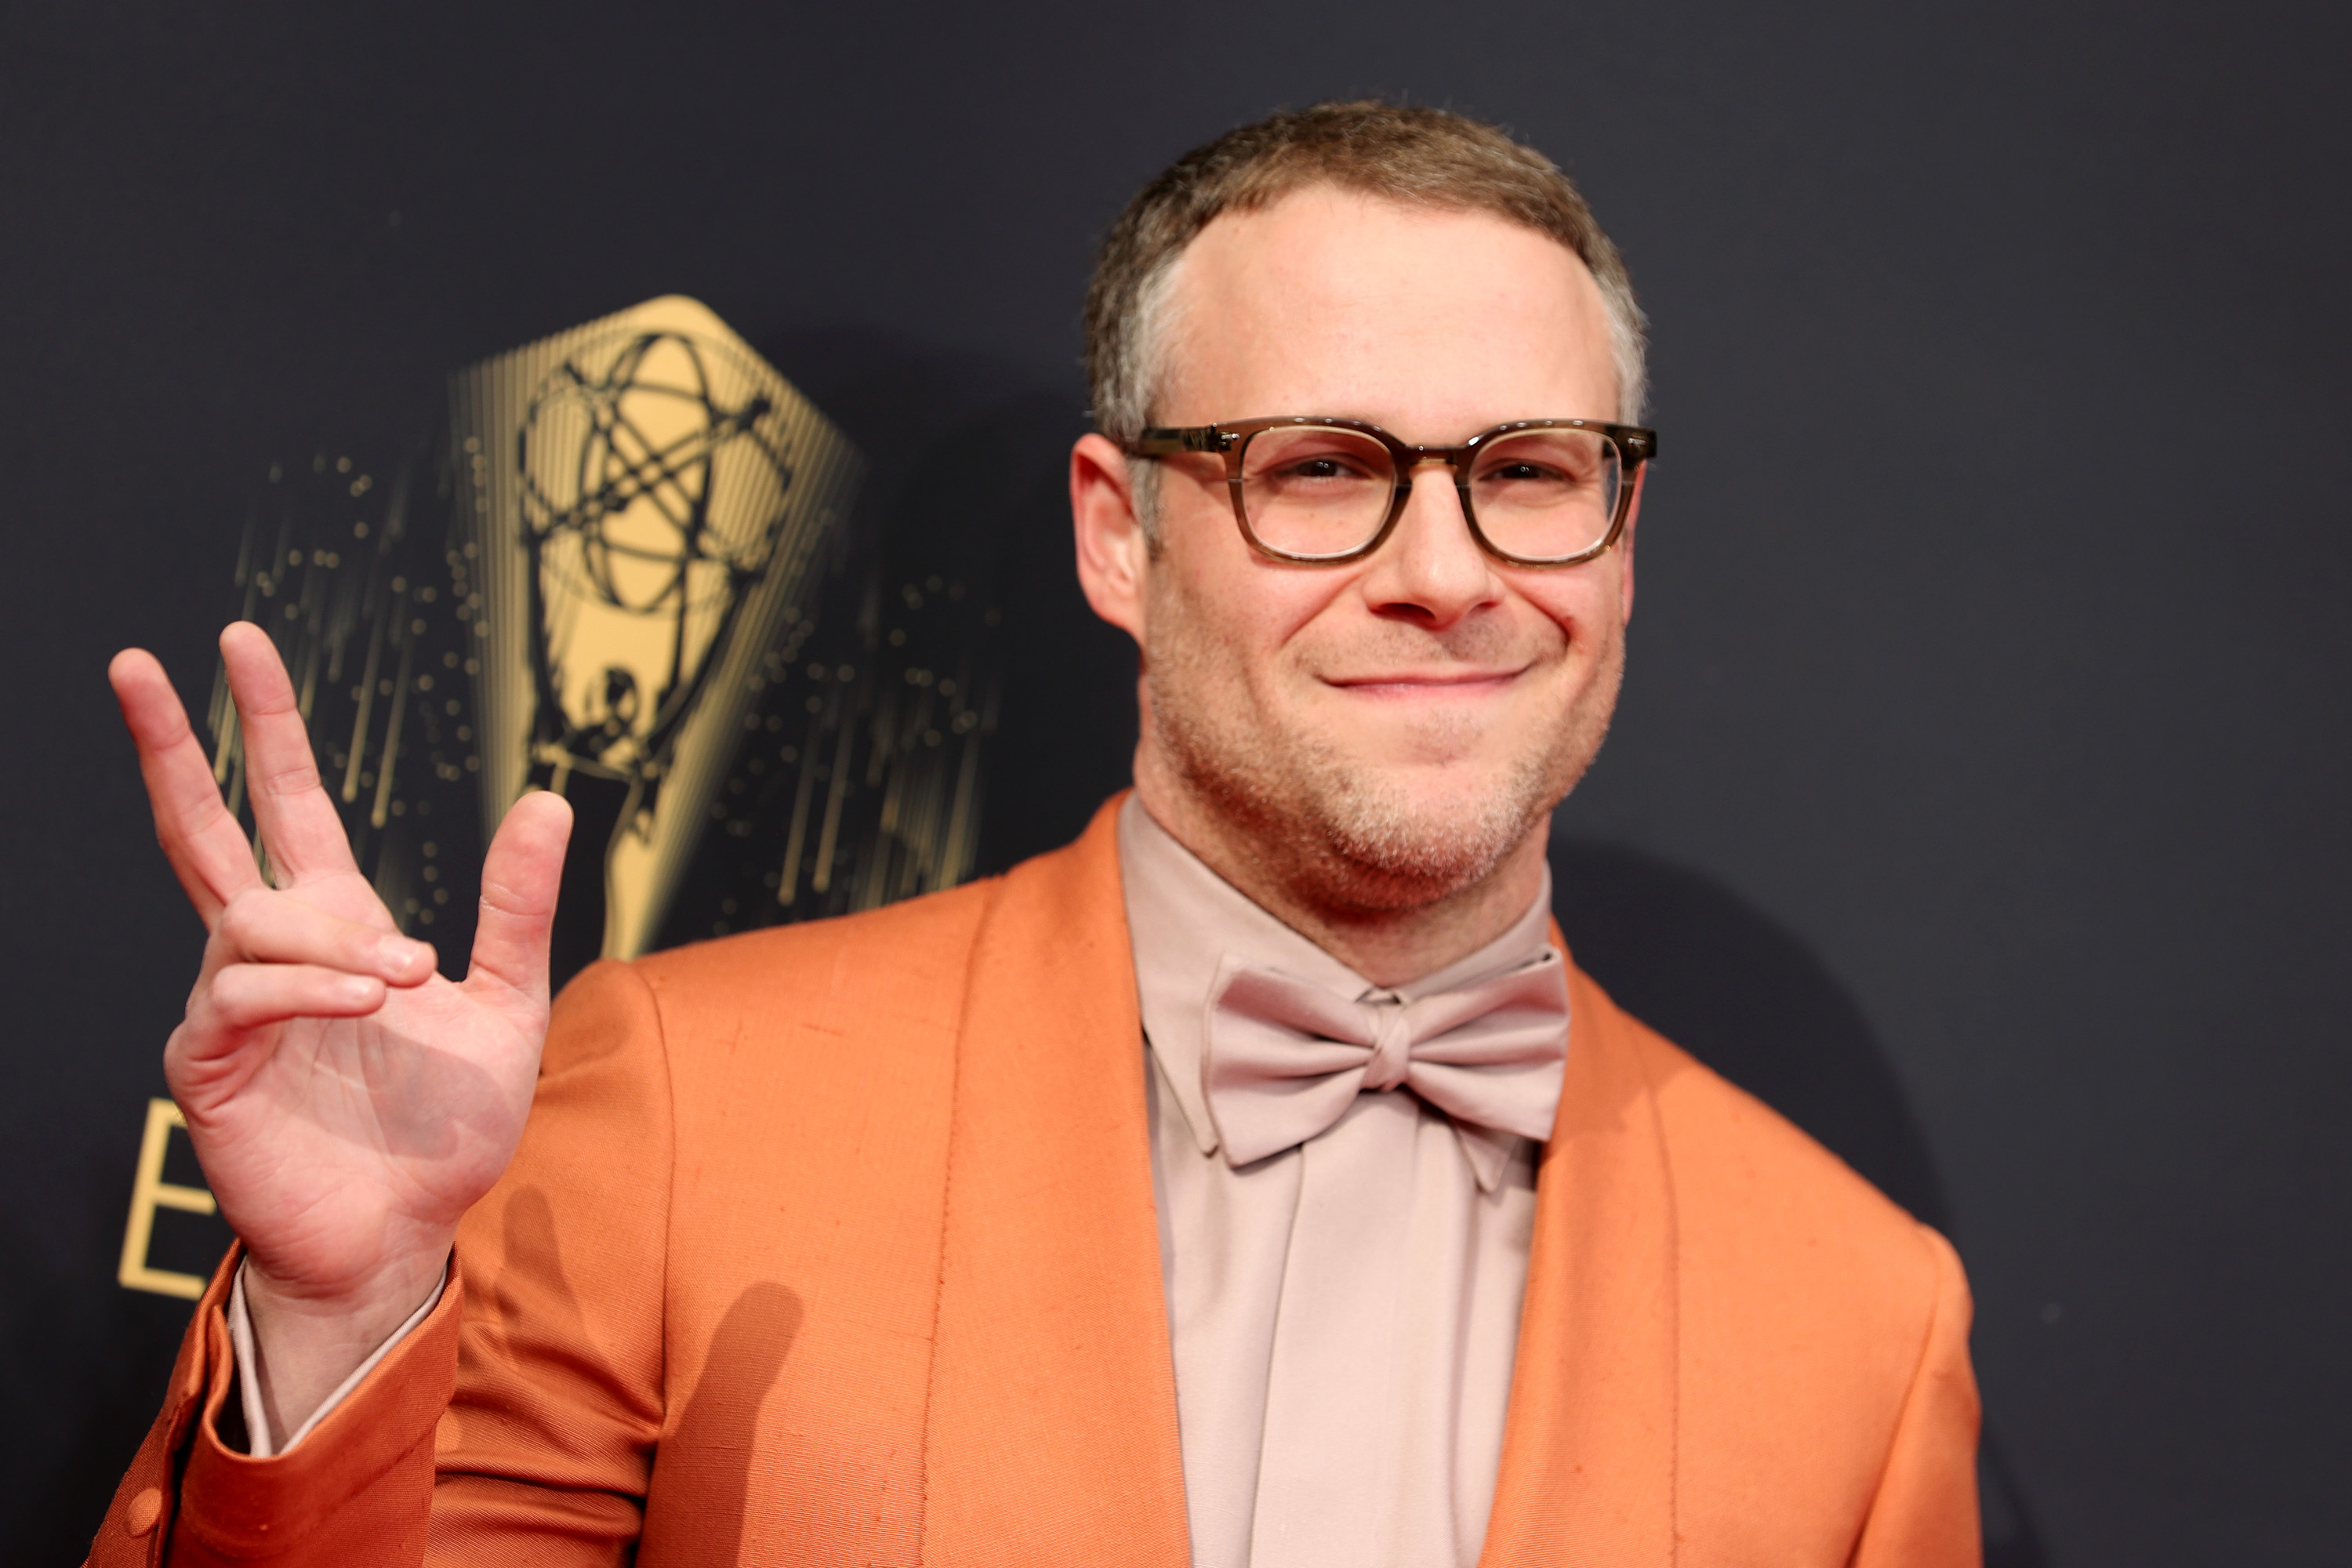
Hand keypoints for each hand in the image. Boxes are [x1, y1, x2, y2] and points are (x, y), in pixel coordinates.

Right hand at [110, 623, 571, 1439]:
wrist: (406, 1233)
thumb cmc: (444, 1130)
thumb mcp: (509, 1005)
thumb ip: (519, 907)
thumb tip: (548, 795)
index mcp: (339, 925)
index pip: (289, 803)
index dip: (264, 725)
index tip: (238, 643)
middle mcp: (274, 953)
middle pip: (204, 828)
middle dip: (170, 744)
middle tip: (142, 661)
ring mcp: (233, 1005)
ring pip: (248, 920)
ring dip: (330, 937)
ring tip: (403, 980)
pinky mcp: (210, 1064)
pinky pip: (242, 996)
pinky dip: (308, 988)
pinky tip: (366, 998)